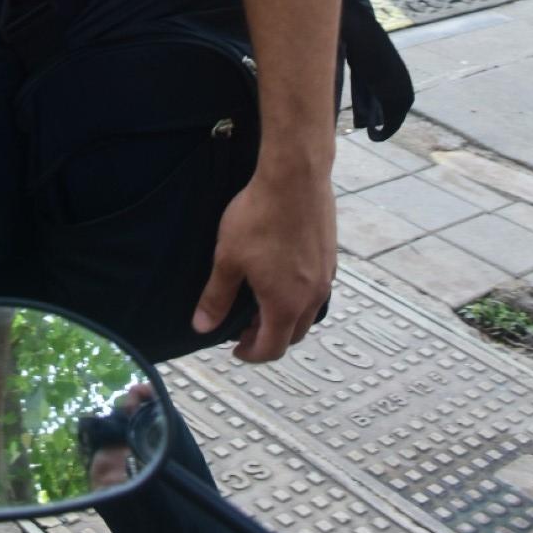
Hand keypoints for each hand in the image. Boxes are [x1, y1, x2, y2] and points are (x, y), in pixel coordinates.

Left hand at [192, 166, 335, 362]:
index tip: (235, 348)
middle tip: (244, 326)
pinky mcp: (330, 256)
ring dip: (285, 317)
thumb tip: (202, 327)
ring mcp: (326, 277)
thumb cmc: (259, 218)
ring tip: (261, 301)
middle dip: (268, 337)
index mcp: (286, 305)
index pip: (272, 349)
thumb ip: (216, 297)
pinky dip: (298, 295)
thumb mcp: (228, 259)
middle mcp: (312, 297)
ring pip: (308, 313)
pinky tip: (281, 274)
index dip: (251, 354)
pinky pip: (316, 289)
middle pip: (293, 335)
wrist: (294, 179)